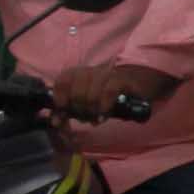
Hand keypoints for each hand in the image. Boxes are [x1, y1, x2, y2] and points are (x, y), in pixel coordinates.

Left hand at [44, 63, 165, 125]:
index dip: (59, 97)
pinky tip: (103, 117)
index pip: (63, 79)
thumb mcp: (86, 102)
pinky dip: (104, 107)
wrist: (138, 83)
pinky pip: (109, 92)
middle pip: (76, 91)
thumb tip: (55, 122)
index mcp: (79, 74)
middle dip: (79, 109)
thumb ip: (69, 110)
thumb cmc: (107, 95)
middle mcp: (91, 71)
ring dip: (91, 111)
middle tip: (84, 118)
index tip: (63, 111)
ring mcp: (107, 74)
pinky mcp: (122, 80)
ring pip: (90, 94)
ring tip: (95, 119)